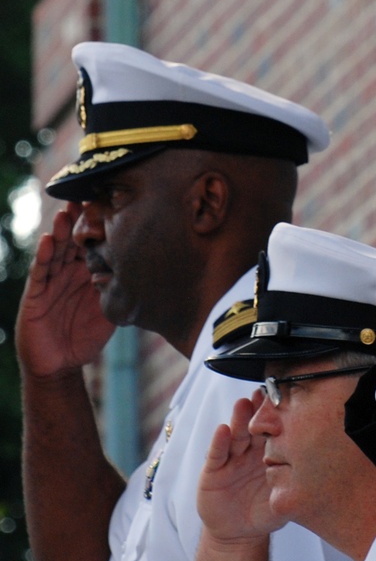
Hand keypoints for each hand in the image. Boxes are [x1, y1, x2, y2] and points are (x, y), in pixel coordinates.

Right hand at [15, 205, 114, 377]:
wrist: (62, 363)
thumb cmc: (87, 336)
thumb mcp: (111, 309)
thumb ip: (123, 290)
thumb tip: (154, 277)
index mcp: (87, 274)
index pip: (93, 244)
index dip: (100, 226)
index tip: (110, 204)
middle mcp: (68, 273)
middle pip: (73, 241)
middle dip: (79, 220)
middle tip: (87, 196)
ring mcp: (51, 281)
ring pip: (56, 251)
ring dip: (62, 231)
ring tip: (68, 212)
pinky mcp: (35, 294)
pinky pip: (40, 272)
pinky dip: (44, 255)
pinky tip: (50, 240)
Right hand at [197, 391, 285, 542]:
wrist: (239, 532)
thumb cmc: (266, 512)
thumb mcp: (285, 499)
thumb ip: (299, 489)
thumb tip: (327, 484)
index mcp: (271, 453)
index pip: (275, 430)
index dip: (279, 416)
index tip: (287, 399)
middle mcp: (251, 451)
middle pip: (255, 426)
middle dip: (258, 409)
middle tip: (264, 393)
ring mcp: (232, 458)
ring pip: (236, 434)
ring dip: (239, 418)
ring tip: (244, 403)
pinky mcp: (213, 470)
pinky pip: (216, 454)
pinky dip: (219, 442)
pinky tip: (223, 430)